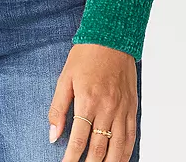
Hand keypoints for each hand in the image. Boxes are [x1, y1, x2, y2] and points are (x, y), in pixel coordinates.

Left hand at [48, 43, 137, 161]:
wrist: (112, 37)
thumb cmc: (86, 55)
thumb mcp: (65, 78)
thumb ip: (58, 108)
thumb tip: (53, 134)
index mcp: (88, 101)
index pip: (79, 140)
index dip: (71, 158)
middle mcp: (107, 108)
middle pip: (99, 149)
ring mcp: (122, 109)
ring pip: (118, 148)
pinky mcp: (132, 107)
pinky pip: (131, 136)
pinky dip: (126, 153)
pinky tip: (119, 160)